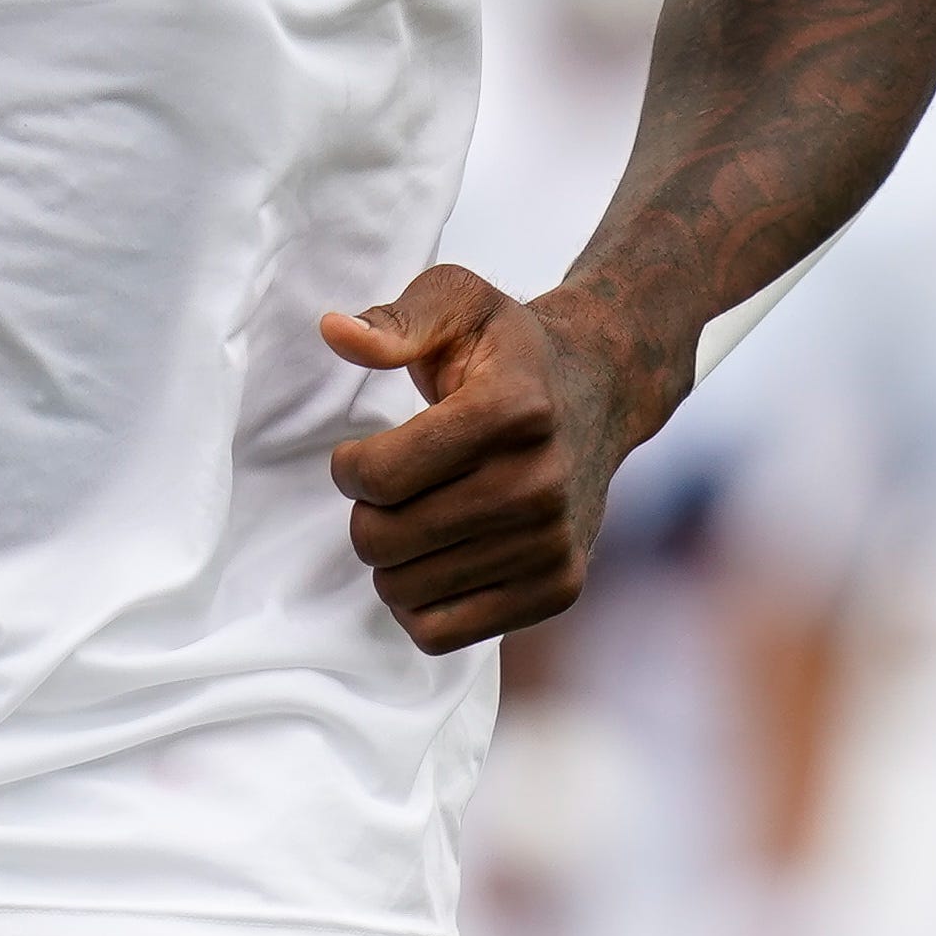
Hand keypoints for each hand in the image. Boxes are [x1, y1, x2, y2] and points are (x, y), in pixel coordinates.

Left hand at [323, 266, 635, 653]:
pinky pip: (440, 634)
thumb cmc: (509, 349)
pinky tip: (433, 559)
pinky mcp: (558, 589)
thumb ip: (395, 319)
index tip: (363, 453)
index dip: (349, 466)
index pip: (380, 475)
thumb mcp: (457, 301)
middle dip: (365, 514)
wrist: (600, 391)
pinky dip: (416, 605)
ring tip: (416, 517)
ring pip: (404, 591)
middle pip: (384, 539)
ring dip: (390, 559)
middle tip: (389, 490)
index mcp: (513, 410)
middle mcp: (541, 484)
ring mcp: (554, 544)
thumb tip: (334, 333)